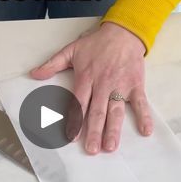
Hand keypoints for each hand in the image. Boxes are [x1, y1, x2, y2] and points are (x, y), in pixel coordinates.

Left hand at [31, 21, 152, 153]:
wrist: (123, 32)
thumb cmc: (96, 43)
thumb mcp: (71, 50)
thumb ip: (53, 64)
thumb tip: (34, 74)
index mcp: (86, 78)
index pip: (79, 103)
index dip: (75, 120)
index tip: (71, 137)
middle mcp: (103, 85)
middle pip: (97, 112)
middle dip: (94, 132)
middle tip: (92, 150)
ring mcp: (120, 86)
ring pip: (116, 111)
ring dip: (114, 130)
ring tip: (111, 147)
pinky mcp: (135, 85)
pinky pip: (141, 103)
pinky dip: (144, 117)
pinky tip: (146, 131)